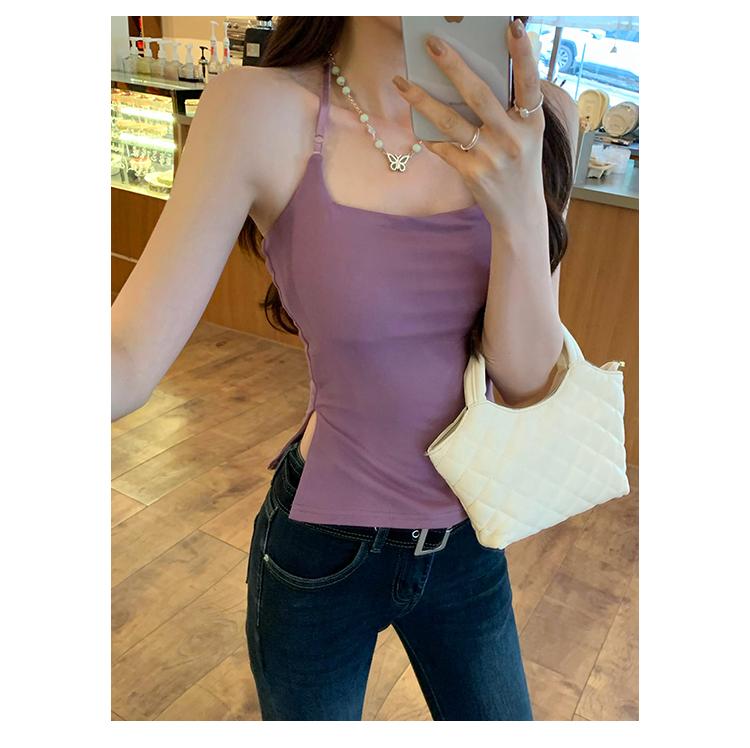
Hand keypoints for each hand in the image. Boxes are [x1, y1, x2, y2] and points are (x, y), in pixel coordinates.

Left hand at [392, 18, 546, 233]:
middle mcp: (513, 137)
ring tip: (402, 82)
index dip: (523, 55)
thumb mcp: (528, 136)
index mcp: (532, 122)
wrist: (520, 212)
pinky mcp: (472, 173)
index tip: (513, 26)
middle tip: (432, 44)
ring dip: (423, 99)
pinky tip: (413, 118)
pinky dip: (427, 133)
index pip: (529, 83)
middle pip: (478, 95)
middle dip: (453, 66)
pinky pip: (443, 147)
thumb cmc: (521, 165)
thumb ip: (511, 109)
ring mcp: (491, 156)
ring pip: (451, 121)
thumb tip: (473, 77)